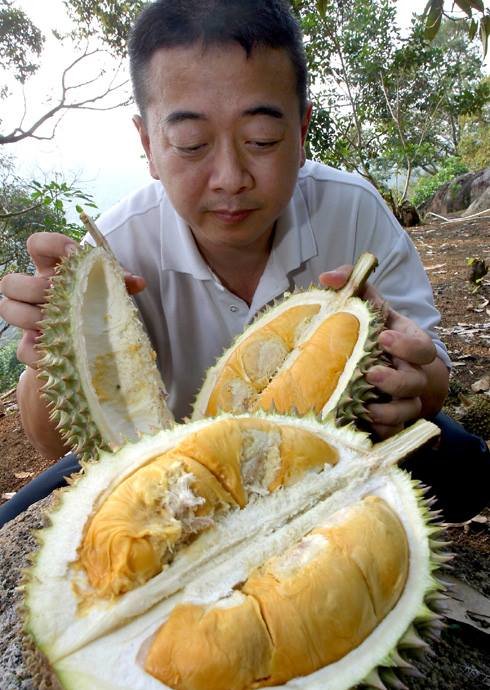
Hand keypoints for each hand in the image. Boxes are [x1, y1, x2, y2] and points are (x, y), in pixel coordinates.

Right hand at [0, 232, 145, 368]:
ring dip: (29, 316)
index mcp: (52, 270)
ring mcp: (29, 318)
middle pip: (10, 281)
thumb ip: (119, 282)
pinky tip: (59, 351)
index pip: (37, 244)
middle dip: (32, 287)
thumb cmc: (97, 307)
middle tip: (55, 294)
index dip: (51, 244)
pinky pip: (23, 349)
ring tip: (53, 322)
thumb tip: (138, 282)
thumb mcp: (109, 291)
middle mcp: (34, 292)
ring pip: (7, 309)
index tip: (73, 253)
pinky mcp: (31, 347)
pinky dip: (40, 351)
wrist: (89, 346)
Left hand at [319, 265, 446, 438]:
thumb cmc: (370, 329)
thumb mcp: (366, 304)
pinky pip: (394, 430)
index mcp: (409, 344)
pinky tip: (364, 424)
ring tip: (367, 407)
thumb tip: (327, 278)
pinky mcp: (391, 418)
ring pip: (408, 409)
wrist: (376, 362)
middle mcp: (412, 372)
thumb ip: (351, 285)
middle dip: (395, 380)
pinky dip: (382, 429)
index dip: (408, 346)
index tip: (383, 337)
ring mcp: (404, 398)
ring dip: (389, 411)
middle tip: (370, 373)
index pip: (423, 347)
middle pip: (416, 381)